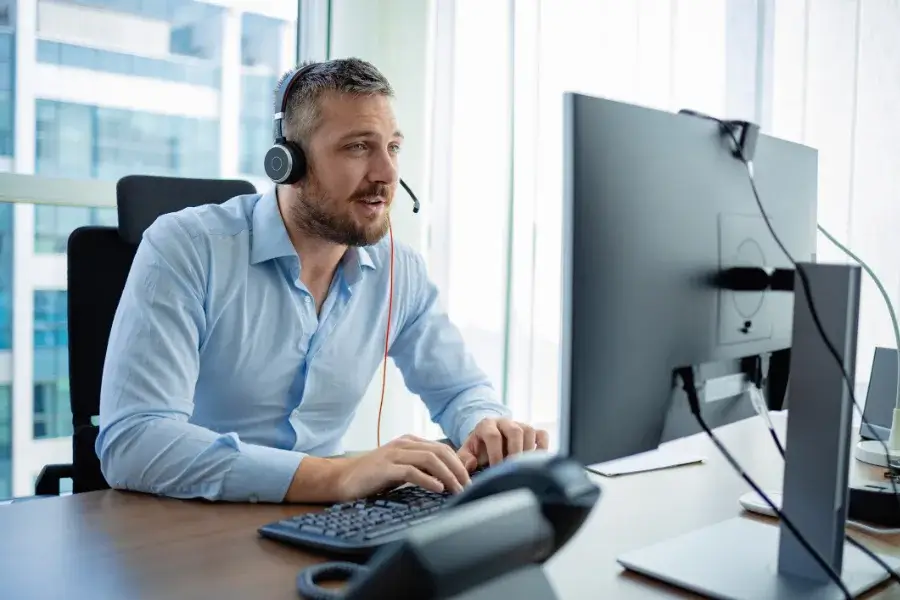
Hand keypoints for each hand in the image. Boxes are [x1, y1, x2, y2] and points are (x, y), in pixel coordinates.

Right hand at [335, 435, 471, 500]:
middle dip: (457, 469)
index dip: (458, 463)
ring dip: (447, 475)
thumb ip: (420, 469)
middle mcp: (403, 444)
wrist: (342, 479)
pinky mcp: (385, 468)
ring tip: (457, 490)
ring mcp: (393, 454)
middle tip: (468, 487)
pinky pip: (411, 471)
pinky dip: (427, 480)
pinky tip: (438, 489)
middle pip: (440, 451)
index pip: (442, 448)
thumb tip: (447, 481)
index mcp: (409, 442)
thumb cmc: (373, 477)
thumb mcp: (400, 469)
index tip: (469, 481)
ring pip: (429, 459)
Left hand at [457, 418, 549, 469]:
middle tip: (513, 469)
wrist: (489, 440)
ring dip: (528, 451)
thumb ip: (464, 460)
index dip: (495, 454)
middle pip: (515, 431)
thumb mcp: (467, 453)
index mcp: (487, 425)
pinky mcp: (533, 431)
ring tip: (523, 468)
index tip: (496, 470)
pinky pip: (542, 435)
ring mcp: (520, 425)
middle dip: (515, 452)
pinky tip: (537, 462)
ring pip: (529, 432)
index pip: (493, 436)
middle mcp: (505, 422)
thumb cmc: (478, 449)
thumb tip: (470, 465)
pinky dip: (543, 447)